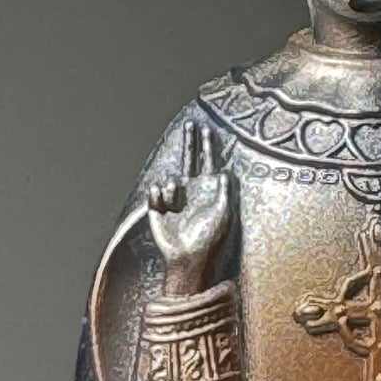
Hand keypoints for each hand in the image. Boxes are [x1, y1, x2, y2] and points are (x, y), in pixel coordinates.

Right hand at [146, 120, 232, 296]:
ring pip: (170, 178)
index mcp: (208, 190)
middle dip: (190, 142)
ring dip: (172, 187)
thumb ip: (225, 191)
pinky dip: (158, 195)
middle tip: (190, 124)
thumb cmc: (210, 237)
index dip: (208, 146)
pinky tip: (164, 203)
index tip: (208, 129)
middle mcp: (192, 190)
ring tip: (175, 202)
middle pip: (190, 159)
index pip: (208, 162)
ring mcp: (175, 198)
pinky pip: (155, 191)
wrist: (189, 257)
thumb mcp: (224, 213)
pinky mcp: (158, 207)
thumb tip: (226, 171)